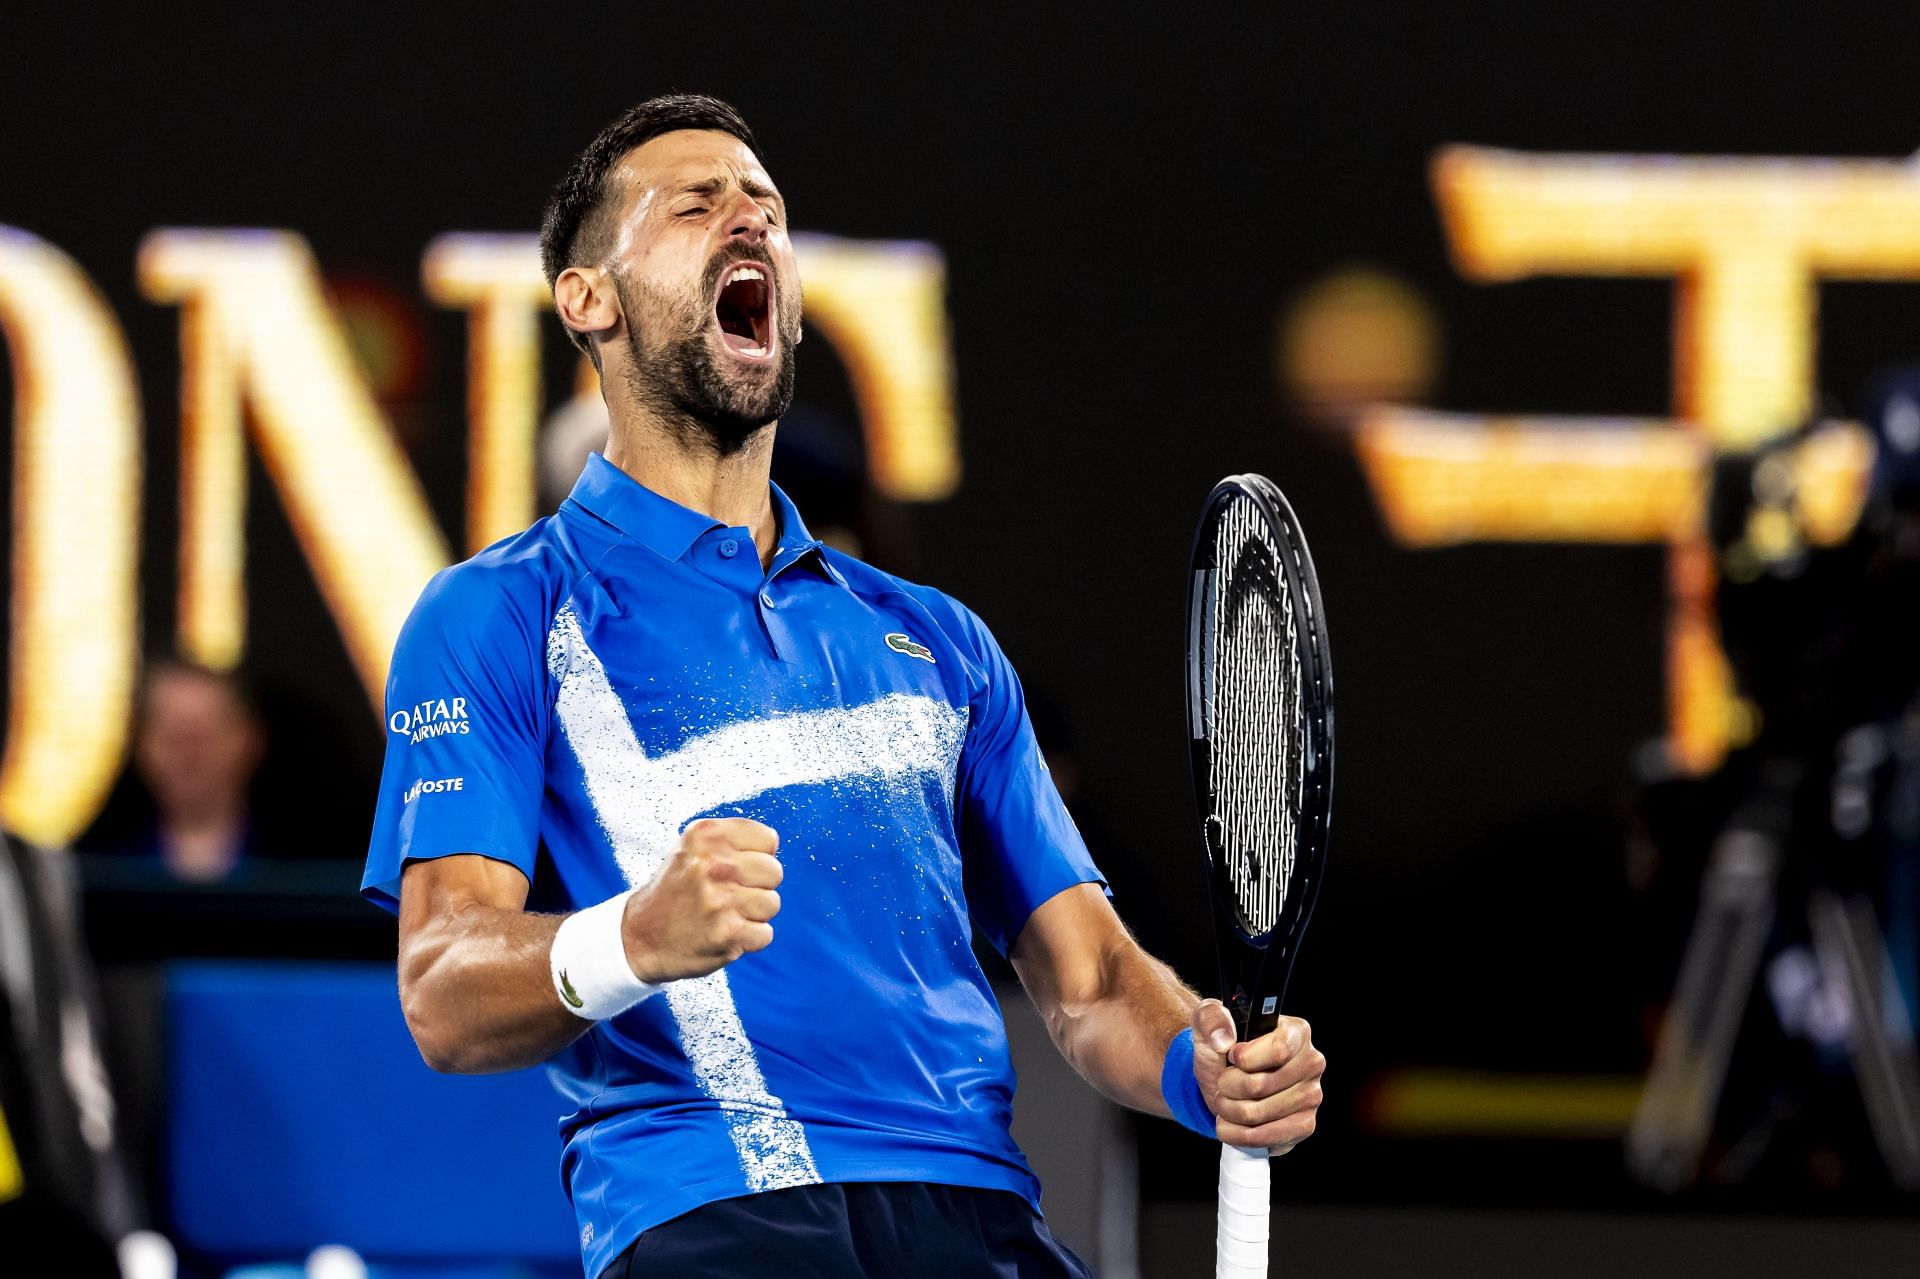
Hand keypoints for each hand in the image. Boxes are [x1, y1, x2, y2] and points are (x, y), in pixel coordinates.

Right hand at [622, 818, 782, 981]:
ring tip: (722, 915)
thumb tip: (773, 843)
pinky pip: (765, 934)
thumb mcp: (692, 849)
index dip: (756, 857)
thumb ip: (731, 839)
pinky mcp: (728, 932)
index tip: (733, 869)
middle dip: (757, 886)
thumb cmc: (674, 891)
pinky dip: (748, 939)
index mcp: (706, 835)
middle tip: (726, 895)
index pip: (768, 840)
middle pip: (774, 872)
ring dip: (752, 914)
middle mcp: (714, 863)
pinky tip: (722, 934)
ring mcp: (721, 899)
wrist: (639, 937)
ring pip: (772, 904)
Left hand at [1191, 1000, 1324, 1153]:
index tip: (1231, 1056)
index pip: (1278, 1050)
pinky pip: (1265, 1137)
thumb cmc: (1221, 1048)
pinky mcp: (1304, 1125)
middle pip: (1260, 1085)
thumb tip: (1224, 1039)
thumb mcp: (1207, 1022)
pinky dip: (1238, 1133)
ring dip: (1228, 1110)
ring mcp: (1311, 1096)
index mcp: (1296, 1031)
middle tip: (1223, 1082)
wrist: (1221, 1079)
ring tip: (1226, 1100)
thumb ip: (1211, 1018)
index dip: (1245, 1059)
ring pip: (1256, 1114)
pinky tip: (1233, 1122)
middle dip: (1228, 1087)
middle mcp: (1311, 1062)